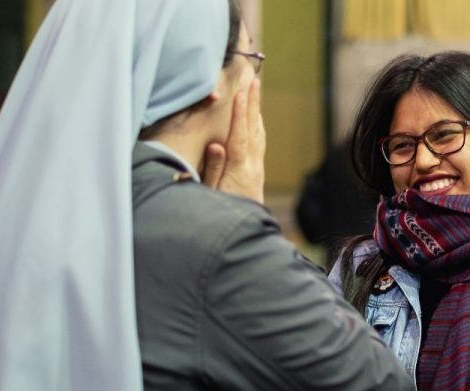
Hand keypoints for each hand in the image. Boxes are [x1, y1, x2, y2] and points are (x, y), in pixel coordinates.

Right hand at [203, 78, 264, 202]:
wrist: (243, 230)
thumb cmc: (221, 212)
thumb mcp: (210, 194)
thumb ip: (213, 170)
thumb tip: (216, 145)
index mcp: (239, 171)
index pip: (240, 137)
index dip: (240, 115)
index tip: (241, 94)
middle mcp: (252, 166)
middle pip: (254, 130)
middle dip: (253, 104)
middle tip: (254, 81)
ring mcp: (257, 168)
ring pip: (259, 134)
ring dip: (257, 111)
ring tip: (256, 91)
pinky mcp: (257, 171)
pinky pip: (259, 142)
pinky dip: (257, 125)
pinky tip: (255, 116)